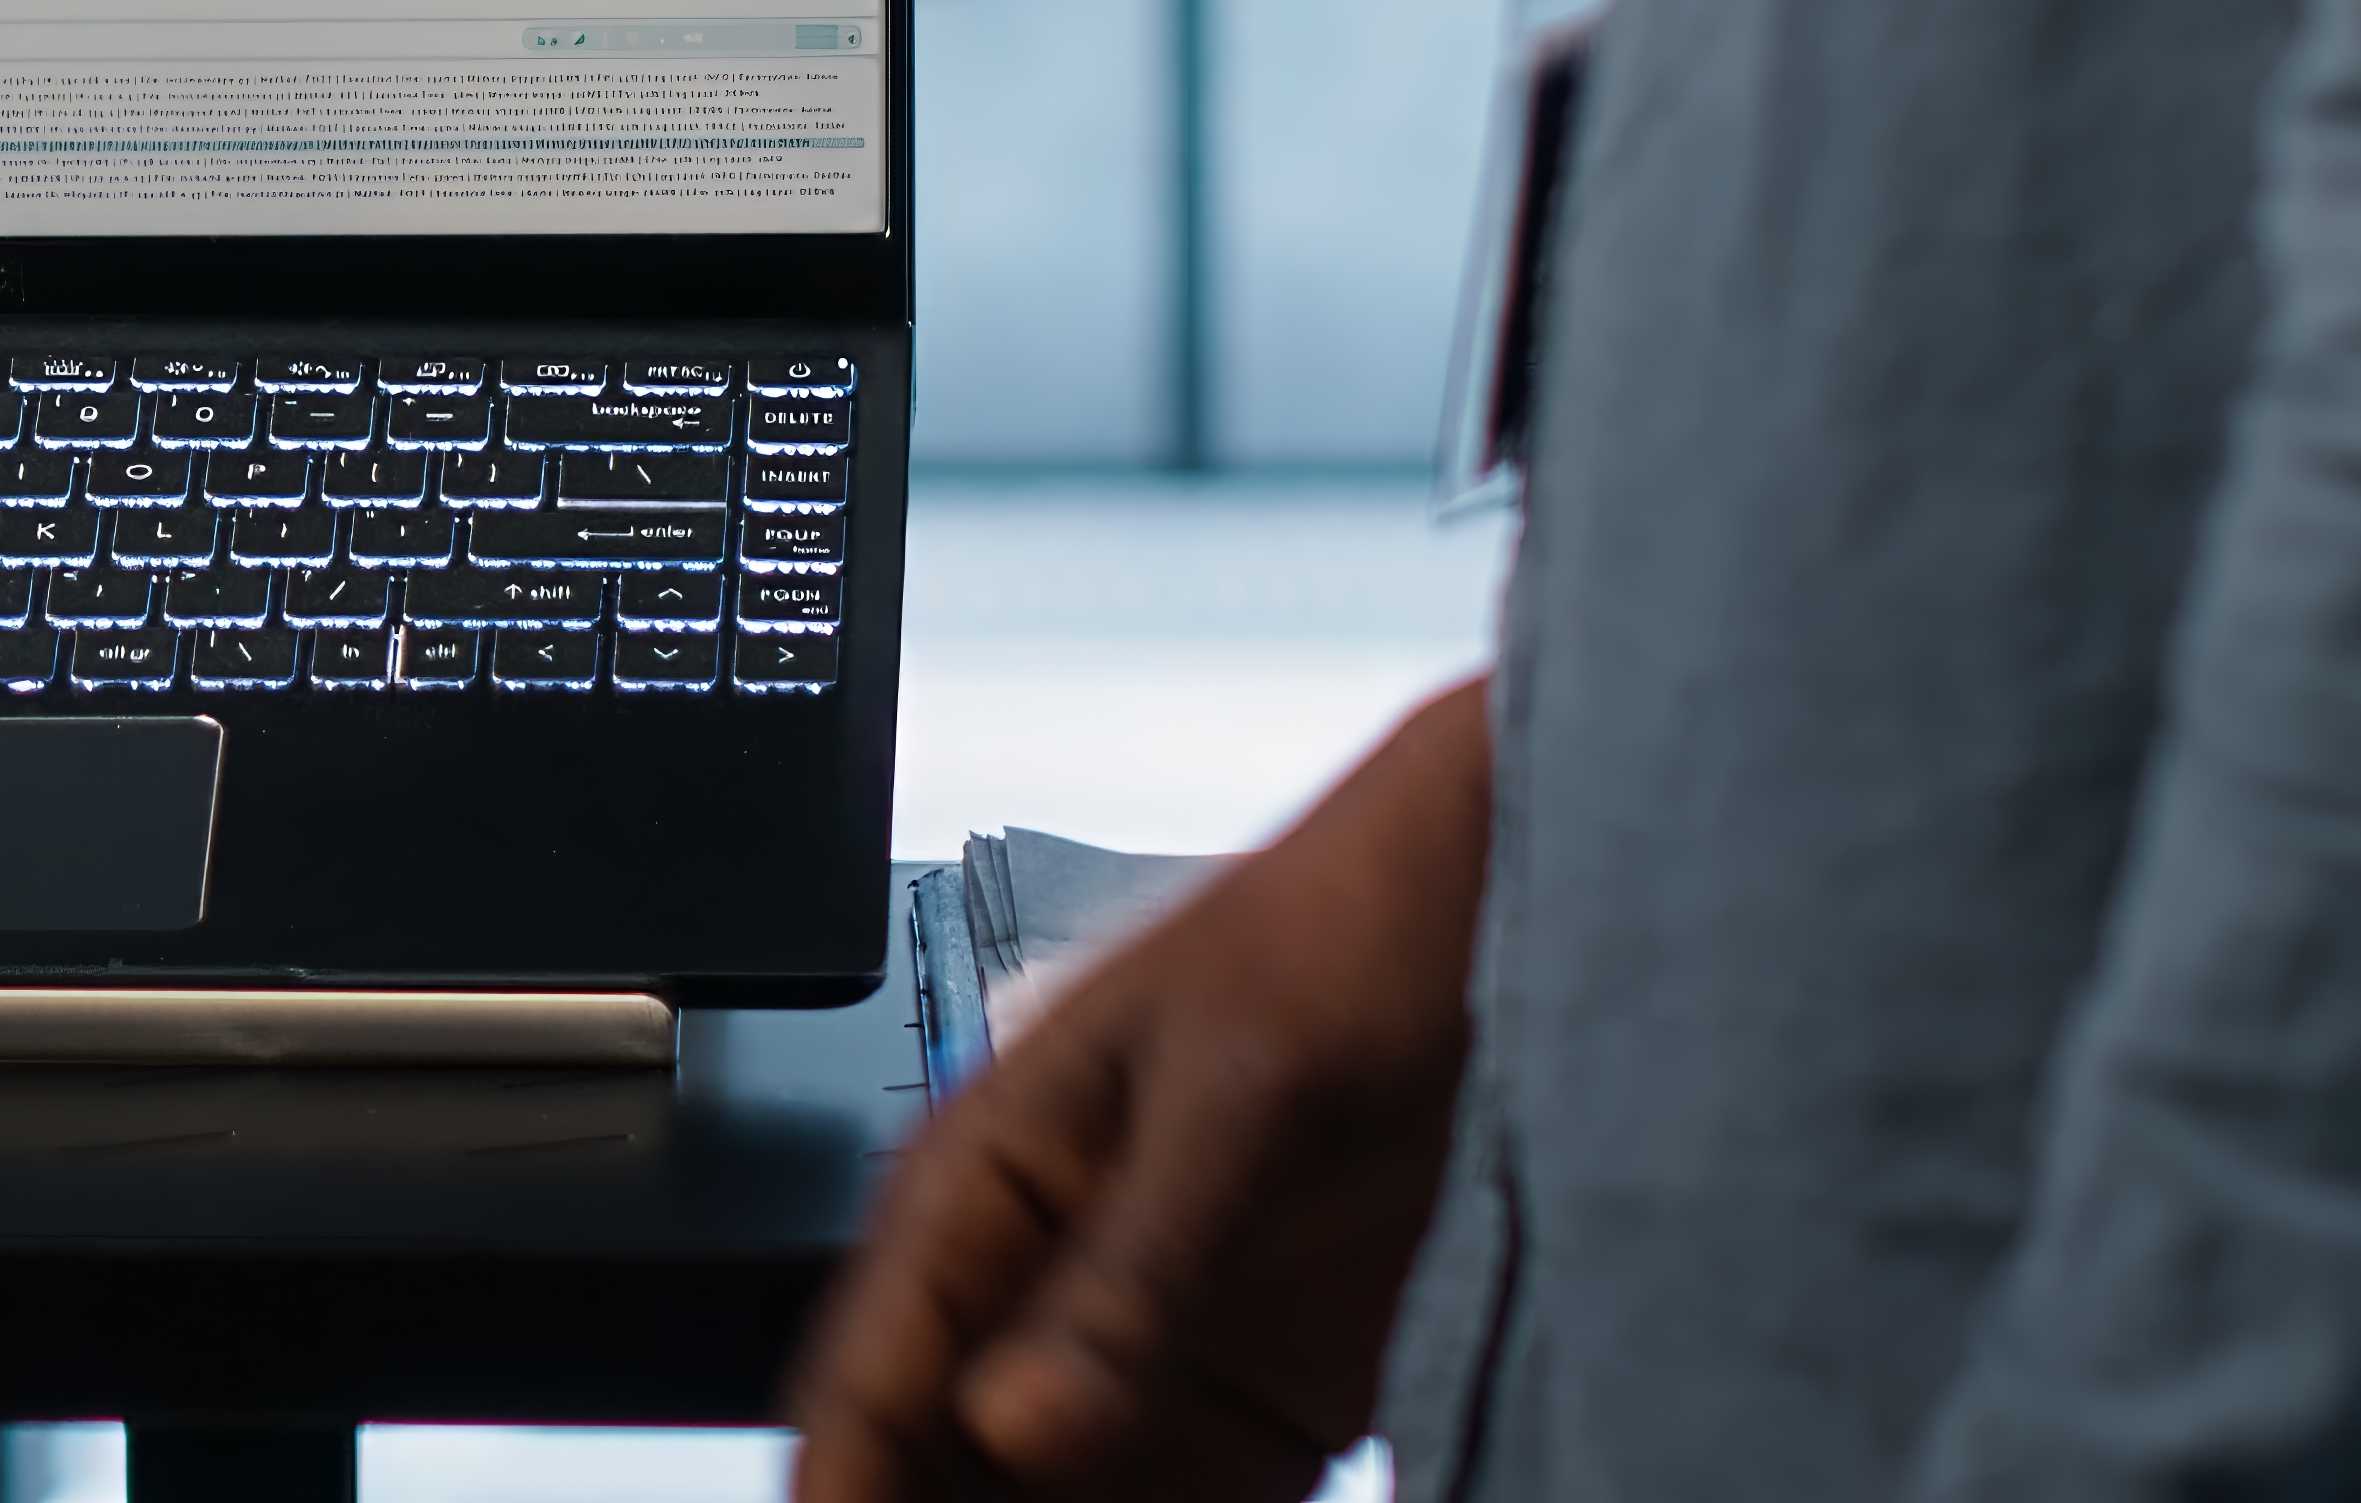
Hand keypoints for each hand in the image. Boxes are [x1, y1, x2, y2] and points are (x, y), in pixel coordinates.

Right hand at [789, 678, 1494, 1501]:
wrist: (1514, 915)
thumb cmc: (1350, 931)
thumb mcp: (1232, 1095)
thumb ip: (1131, 1273)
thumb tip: (1015, 1427)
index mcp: (990, 1182)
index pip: (871, 1375)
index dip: (846, 1490)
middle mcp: (1052, 1285)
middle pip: (951, 1471)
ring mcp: (1157, 1355)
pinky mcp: (1269, 1407)